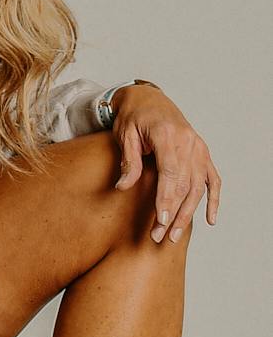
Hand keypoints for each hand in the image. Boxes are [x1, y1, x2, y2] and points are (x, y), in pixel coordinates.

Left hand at [110, 84, 219, 244]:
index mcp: (168, 135)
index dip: (166, 199)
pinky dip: (213, 199)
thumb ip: (128, 161)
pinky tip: (210, 219)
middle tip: (160, 237)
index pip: (170, 173)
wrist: (148, 99)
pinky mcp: (202, 153)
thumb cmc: (133, 116)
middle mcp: (189, 142)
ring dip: (188, 213)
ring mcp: (199, 148)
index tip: (160, 221)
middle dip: (173, 213)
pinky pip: (213, 179)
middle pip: (184, 185)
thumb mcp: (125, 135)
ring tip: (174, 235)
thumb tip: (123, 187)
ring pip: (198, 187)